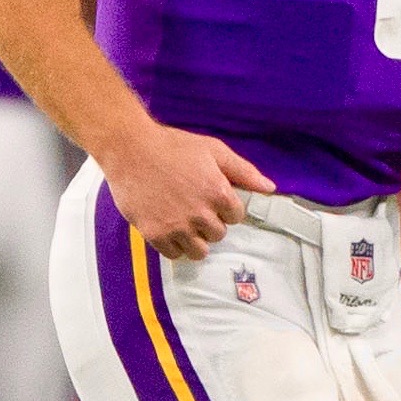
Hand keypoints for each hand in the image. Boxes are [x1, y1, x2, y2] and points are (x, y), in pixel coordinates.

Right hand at [100, 120, 274, 260]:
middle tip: (195, 208)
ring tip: (185, 224)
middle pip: (218, 234)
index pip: (236, 217)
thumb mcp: (213, 150)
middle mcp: (200, 213)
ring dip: (195, 240)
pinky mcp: (155, 233)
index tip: (212, 199)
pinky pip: (174, 254)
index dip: (225, 208)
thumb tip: (270, 188)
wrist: (129, 149)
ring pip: (199, 251)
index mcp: (217, 192)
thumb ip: (243, 171)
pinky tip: (170, 230)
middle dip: (210, 223)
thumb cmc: (171, 145)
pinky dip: (174, 246)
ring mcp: (176, 226)